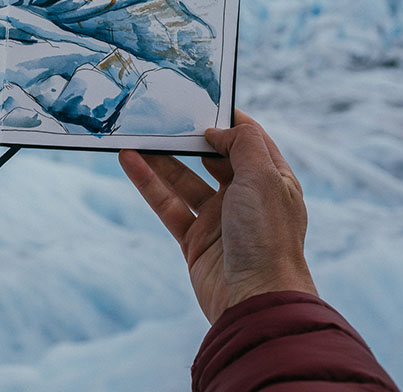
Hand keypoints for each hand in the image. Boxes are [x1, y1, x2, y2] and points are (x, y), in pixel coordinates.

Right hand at [119, 110, 317, 322]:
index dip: (227, 120)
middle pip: (213, 158)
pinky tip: (129, 160)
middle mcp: (247, 197)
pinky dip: (148, 182)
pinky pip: (167, 204)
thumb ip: (242, 143)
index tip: (201, 100)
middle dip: (189, 137)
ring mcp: (219, 219)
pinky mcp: (194, 240)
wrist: (256, 302)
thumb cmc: (267, 235)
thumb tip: (218, 131)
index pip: (249, 140)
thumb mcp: (263, 176)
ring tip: (137, 134)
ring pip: (184, 179)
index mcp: (272, 180)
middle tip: (164, 115)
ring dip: (161, 158)